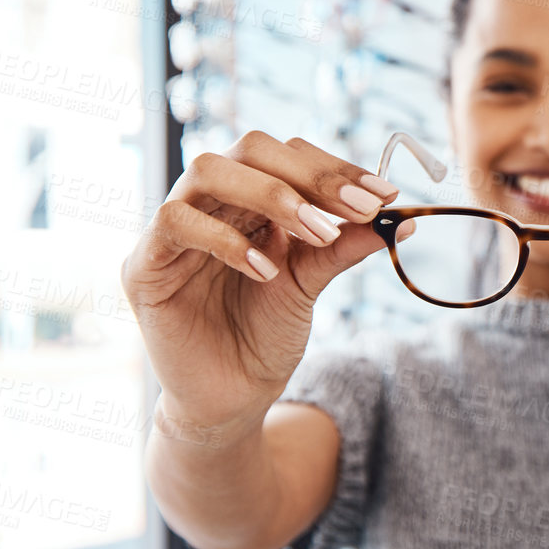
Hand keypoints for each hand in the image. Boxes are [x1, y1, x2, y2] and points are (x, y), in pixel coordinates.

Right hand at [120, 131, 405, 426]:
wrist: (231, 399)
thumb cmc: (264, 337)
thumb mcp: (310, 284)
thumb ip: (343, 246)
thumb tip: (404, 217)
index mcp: (249, 199)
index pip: (287, 156)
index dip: (335, 168)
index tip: (386, 197)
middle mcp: (210, 202)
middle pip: (250, 149)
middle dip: (311, 176)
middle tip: (359, 207)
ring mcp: (173, 228)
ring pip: (208, 171)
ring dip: (271, 195)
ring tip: (317, 233)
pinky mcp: (144, 264)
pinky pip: (175, 223)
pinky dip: (226, 240)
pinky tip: (265, 271)